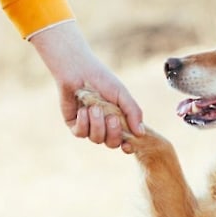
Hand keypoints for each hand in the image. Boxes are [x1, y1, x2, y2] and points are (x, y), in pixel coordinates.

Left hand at [29, 20, 143, 151]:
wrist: (79, 70)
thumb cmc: (102, 79)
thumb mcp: (122, 94)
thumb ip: (133, 112)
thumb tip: (141, 133)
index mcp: (118, 119)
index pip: (125, 140)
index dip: (128, 146)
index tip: (128, 144)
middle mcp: (104, 125)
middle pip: (112, 143)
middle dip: (113, 132)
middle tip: (112, 118)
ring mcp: (89, 126)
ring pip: (96, 139)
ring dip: (97, 124)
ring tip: (94, 107)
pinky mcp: (74, 124)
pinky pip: (80, 133)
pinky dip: (83, 122)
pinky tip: (83, 110)